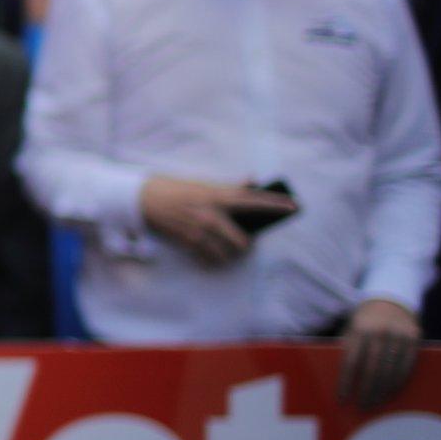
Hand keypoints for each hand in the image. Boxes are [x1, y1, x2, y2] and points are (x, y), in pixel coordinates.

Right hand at [137, 176, 295, 266]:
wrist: (147, 198)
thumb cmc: (178, 189)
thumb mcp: (205, 184)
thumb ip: (229, 187)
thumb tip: (252, 181)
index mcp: (218, 195)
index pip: (254, 200)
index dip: (276, 204)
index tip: (293, 207)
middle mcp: (212, 213)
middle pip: (243, 239)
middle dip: (248, 244)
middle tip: (247, 241)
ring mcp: (200, 229)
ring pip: (228, 252)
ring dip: (232, 254)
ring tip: (231, 251)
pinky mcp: (189, 241)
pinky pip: (210, 257)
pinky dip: (215, 258)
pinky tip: (214, 255)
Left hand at [338, 299, 420, 408]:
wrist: (390, 302)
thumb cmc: (363, 323)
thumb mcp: (350, 331)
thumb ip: (346, 350)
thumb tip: (338, 381)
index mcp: (359, 330)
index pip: (351, 362)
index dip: (346, 383)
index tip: (342, 400)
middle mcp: (380, 332)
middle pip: (372, 369)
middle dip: (367, 391)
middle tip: (362, 407)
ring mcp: (399, 335)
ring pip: (391, 370)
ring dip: (383, 391)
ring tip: (375, 404)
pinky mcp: (414, 339)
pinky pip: (407, 367)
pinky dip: (398, 383)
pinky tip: (390, 393)